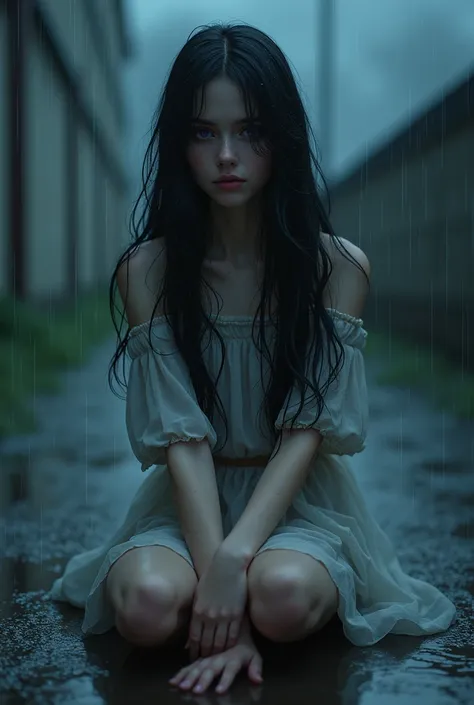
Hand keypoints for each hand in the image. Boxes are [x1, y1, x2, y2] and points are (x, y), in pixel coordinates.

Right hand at [170, 622, 262, 693]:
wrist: (230, 610)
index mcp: (233, 656)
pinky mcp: (199, 654)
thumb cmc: (244, 639)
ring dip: (190, 676)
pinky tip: (174, 682)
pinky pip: (189, 663)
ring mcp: (207, 653)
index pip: (230, 669)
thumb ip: (255, 667)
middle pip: (211, 668)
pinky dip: (182, 672)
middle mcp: (219, 654)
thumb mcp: (254, 653)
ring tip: (183, 687)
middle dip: (204, 680)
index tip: (219, 691)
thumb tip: (258, 681)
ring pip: (198, 665)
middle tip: (197, 691)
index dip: (226, 680)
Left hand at [187, 545, 248, 659]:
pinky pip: (233, 635)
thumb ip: (195, 613)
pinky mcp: (237, 614)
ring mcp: (224, 616)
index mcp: (198, 611)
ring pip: (220, 642)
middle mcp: (210, 616)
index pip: (194, 638)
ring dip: (217, 652)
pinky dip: (230, 644)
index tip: (194, 658)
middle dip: (205, 655)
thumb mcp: (198, 594)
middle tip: (205, 663)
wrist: (228, 565)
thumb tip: (191, 632)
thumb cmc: (211, 577)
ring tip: (217, 658)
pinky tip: (228, 649)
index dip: (194, 651)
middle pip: (207, 643)